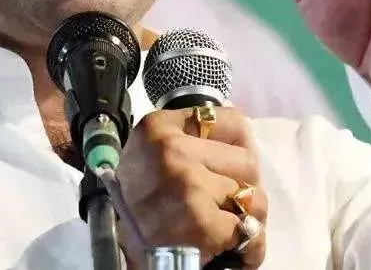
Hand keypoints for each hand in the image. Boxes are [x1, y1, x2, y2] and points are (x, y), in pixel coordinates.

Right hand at [115, 107, 267, 267]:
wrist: (117, 248)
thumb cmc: (138, 199)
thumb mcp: (152, 153)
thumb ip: (191, 140)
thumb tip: (244, 142)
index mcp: (159, 127)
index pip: (234, 122)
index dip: (240, 149)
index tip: (231, 167)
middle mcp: (171, 150)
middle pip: (247, 161)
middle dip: (243, 186)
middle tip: (226, 204)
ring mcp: (188, 185)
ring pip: (253, 197)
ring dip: (247, 217)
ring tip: (227, 226)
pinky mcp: (201, 222)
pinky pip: (249, 230)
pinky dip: (248, 246)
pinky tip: (232, 248)